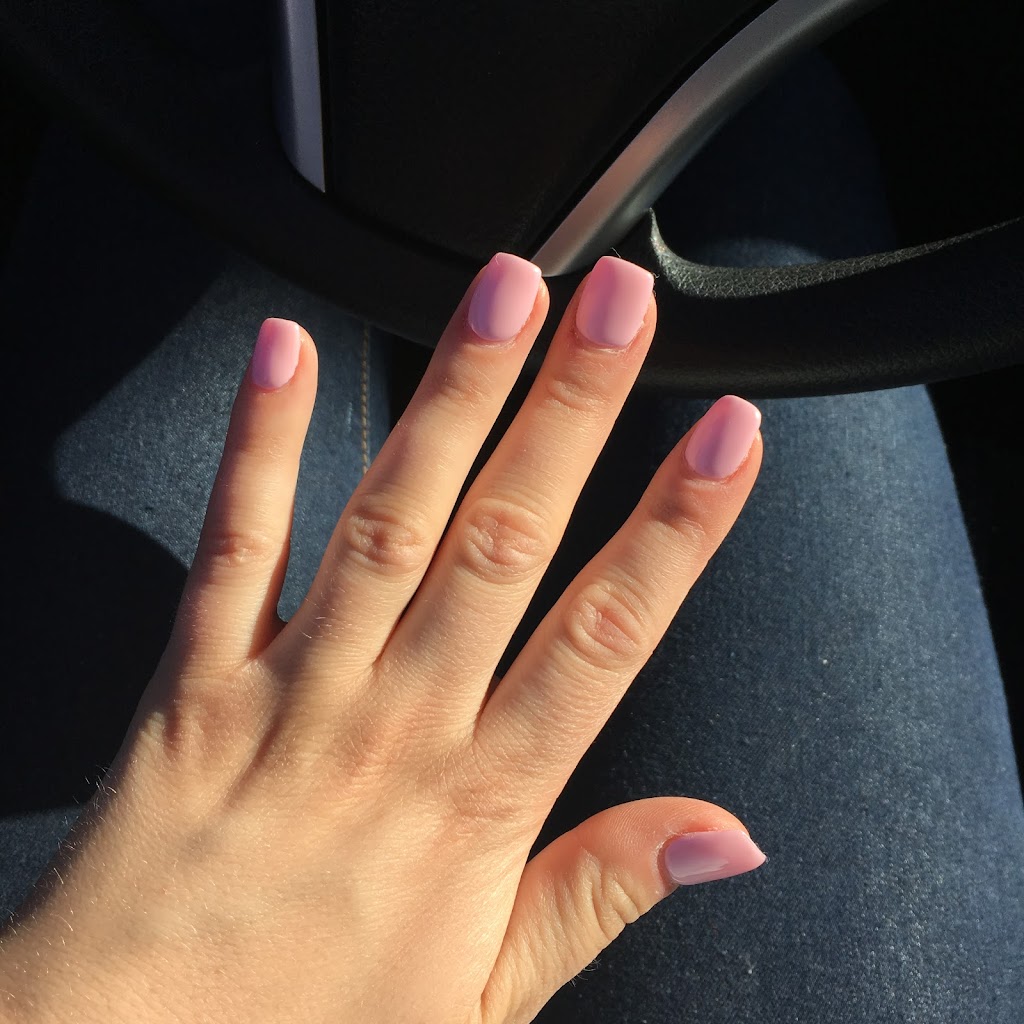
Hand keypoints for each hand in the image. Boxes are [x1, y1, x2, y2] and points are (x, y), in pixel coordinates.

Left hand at [0, 254, 764, 1023]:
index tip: (725, 438)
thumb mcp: (487, 1002)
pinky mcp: (196, 676)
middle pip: (506, 536)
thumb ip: (601, 893)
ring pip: (392, 514)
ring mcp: (292, 688)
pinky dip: (262, 441)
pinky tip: (289, 354)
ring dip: (455, 395)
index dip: (680, 525)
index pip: (608, 632)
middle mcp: (393, 722)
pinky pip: (236, 541)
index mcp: (477, 802)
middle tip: (617, 306)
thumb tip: (721, 837)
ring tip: (503, 296)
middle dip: (574, 407)